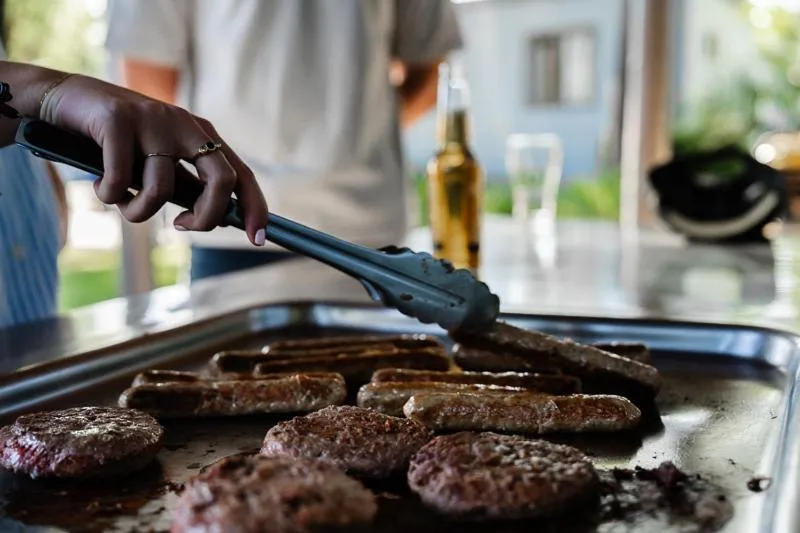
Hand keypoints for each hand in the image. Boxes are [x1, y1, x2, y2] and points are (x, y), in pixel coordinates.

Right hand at [38, 74, 267, 245]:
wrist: (66, 99)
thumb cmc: (118, 142)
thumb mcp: (160, 161)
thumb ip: (187, 184)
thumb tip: (216, 219)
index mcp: (201, 134)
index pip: (241, 174)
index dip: (255, 208)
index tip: (258, 239)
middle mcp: (184, 124)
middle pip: (220, 180)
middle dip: (206, 217)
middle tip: (181, 226)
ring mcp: (153, 119)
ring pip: (161, 190)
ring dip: (137, 211)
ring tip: (120, 201)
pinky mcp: (118, 120)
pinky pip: (121, 181)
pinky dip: (109, 196)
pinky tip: (99, 185)